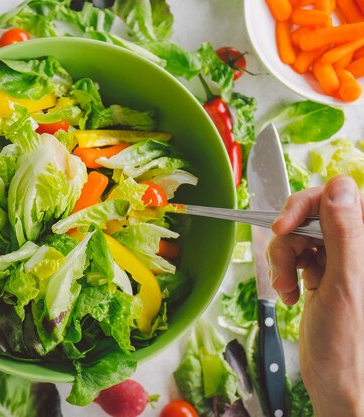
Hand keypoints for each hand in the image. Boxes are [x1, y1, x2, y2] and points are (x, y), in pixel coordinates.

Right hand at [269, 176, 363, 416]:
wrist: (339, 384)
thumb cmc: (350, 346)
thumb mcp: (344, 284)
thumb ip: (345, 232)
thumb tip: (339, 187)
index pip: (344, 200)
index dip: (310, 205)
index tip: (285, 224)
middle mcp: (361, 251)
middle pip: (317, 216)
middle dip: (291, 238)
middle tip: (283, 263)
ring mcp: (344, 263)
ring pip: (303, 235)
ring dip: (285, 258)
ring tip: (285, 286)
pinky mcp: (326, 275)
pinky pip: (299, 256)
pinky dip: (286, 271)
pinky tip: (289, 293)